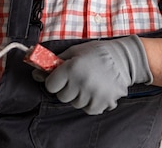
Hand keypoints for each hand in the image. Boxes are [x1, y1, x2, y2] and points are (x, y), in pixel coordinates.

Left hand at [35, 35, 152, 114]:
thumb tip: (37, 73)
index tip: (61, 77)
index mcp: (72, 68)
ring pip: (75, 104)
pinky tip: (95, 91)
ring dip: (79, 96)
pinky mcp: (102, 103)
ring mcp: (92, 94)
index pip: (50, 85)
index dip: (55, 81)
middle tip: (77, 79)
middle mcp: (80, 83)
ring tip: (89, 83)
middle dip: (67, 88)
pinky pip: (88, 109)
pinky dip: (90, 103)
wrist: (124, 58)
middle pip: (62, 97)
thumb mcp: (76, 51)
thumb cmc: (98, 52)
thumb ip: (57, 62)